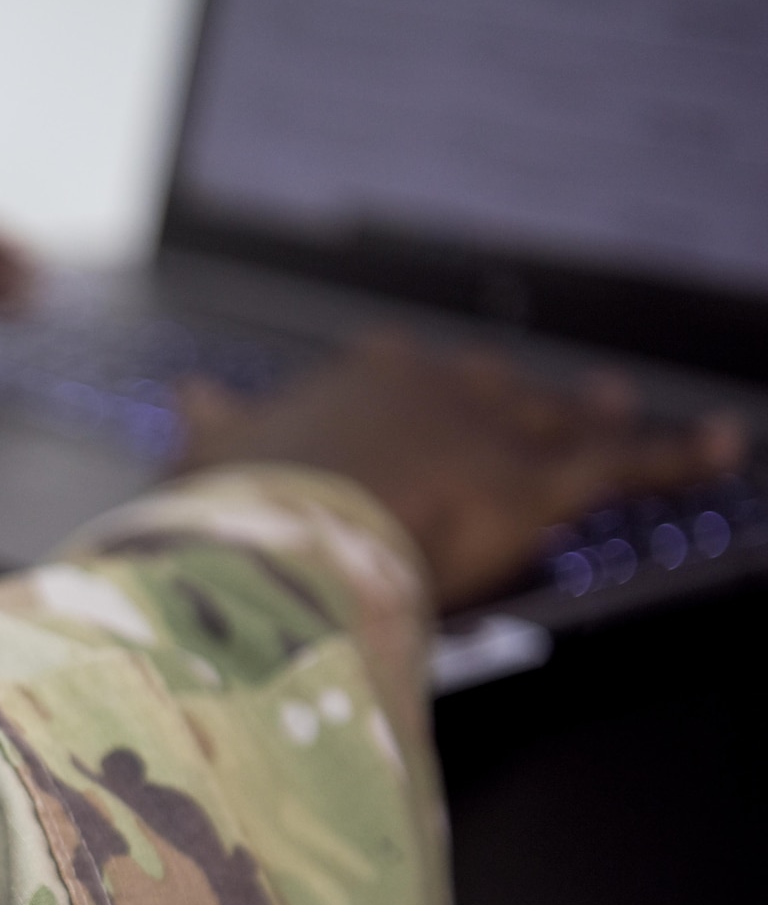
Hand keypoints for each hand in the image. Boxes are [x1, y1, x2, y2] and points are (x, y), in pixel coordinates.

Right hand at [178, 330, 747, 609]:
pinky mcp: (538, 478)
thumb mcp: (209, 457)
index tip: (409, 393)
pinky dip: (676, 457)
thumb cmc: (238, 504)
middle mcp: (429, 384)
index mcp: (353, 380)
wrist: (280, 529)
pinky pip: (623, 464)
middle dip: (505, 398)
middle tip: (526, 396)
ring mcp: (487, 426)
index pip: (397, 375)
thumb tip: (189, 392)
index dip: (411, 392)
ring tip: (616, 403)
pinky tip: (721, 447)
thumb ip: (210, 425)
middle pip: (484, 387)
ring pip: (554, 416)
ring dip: (590, 413)